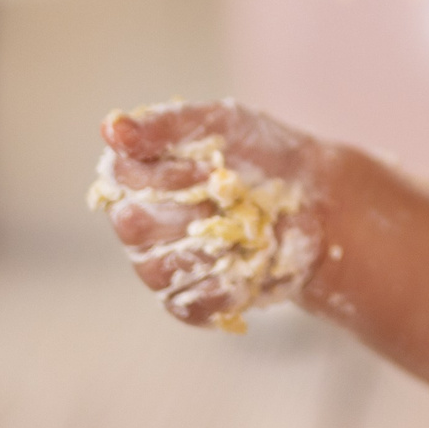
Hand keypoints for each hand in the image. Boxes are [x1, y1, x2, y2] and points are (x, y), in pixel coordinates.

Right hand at [90, 99, 330, 332]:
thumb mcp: (223, 123)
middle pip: (133, 226)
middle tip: (227, 198)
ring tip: (244, 227)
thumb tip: (111, 129)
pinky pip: (189, 304)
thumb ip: (166, 125)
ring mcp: (161, 266)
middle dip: (188, 211)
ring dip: (209, 246)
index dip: (164, 175)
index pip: (120, 178)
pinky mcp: (190, 301)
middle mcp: (139, 223)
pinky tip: (246, 263)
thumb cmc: (261, 154)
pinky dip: (223, 285)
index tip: (209, 167)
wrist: (316, 200)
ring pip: (157, 269)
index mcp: (138, 175)